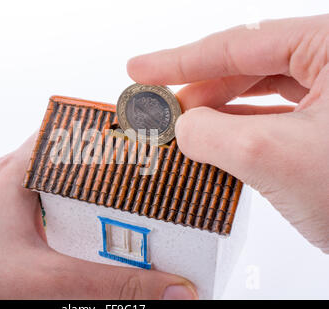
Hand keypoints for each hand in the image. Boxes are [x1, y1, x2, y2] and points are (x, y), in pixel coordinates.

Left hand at [0, 135, 196, 298]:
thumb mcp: (42, 282)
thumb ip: (108, 286)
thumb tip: (168, 287)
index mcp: (13, 172)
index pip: (68, 132)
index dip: (104, 134)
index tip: (138, 147)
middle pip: (59, 159)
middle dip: (95, 174)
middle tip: (130, 193)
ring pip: (38, 183)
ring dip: (69, 197)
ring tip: (100, 217)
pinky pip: (18, 203)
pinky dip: (44, 214)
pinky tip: (54, 237)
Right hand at [127, 14, 328, 252]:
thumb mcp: (270, 156)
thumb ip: (210, 132)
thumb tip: (182, 125)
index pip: (240, 42)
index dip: (180, 59)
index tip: (141, 68)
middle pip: (250, 64)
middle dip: (198, 87)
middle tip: (158, 106)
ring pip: (263, 91)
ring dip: (218, 108)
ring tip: (183, 124)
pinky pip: (277, 115)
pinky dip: (242, 127)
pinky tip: (217, 138)